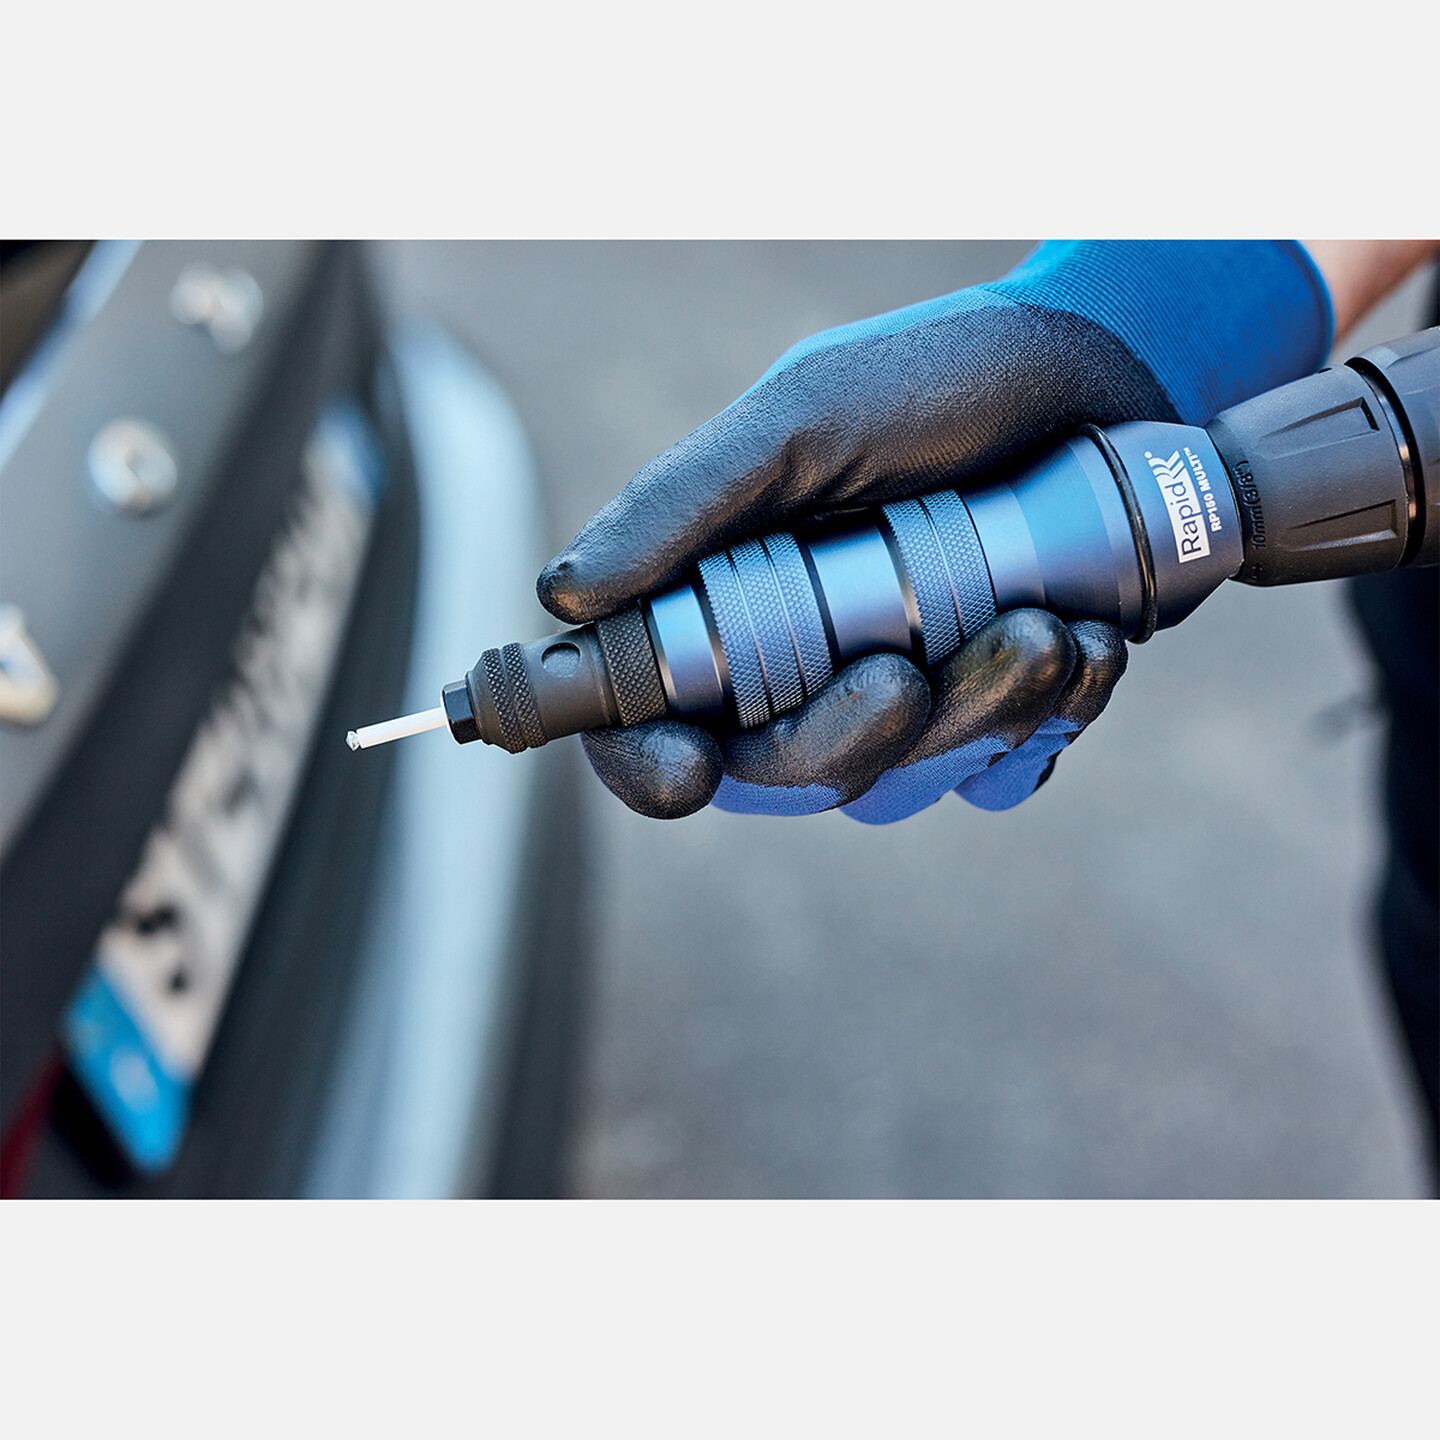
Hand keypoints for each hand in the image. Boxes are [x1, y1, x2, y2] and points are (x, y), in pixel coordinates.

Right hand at [542, 241, 1331, 820]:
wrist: (1108, 366)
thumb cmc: (942, 377)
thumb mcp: (805, 418)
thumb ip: (686, 503)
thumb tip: (562, 594)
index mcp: (730, 594)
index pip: (650, 717)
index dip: (650, 763)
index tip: (687, 766)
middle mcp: (806, 658)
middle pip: (779, 771)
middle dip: (844, 738)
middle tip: (905, 675)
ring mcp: (904, 688)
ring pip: (901, 780)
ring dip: (975, 716)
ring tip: (1046, 626)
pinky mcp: (996, 703)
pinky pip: (1005, 770)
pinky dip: (1050, 719)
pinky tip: (1090, 641)